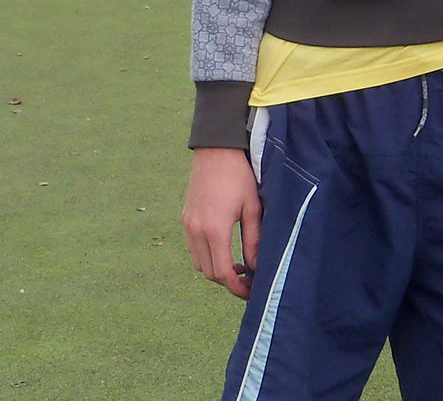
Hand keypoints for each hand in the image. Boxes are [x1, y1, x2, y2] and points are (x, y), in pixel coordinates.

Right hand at [183, 147, 260, 298]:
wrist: (216, 150)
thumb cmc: (239, 176)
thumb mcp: (252, 207)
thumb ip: (254, 239)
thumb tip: (256, 266)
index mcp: (214, 230)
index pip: (221, 273)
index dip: (236, 287)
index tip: (250, 291)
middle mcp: (196, 231)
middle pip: (208, 272)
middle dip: (227, 282)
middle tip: (248, 281)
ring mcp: (188, 225)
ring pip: (198, 262)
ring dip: (215, 269)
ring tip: (237, 267)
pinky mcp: (186, 218)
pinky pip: (193, 248)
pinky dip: (207, 256)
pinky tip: (224, 250)